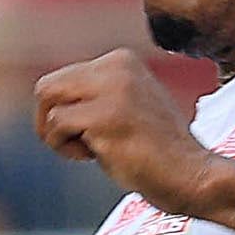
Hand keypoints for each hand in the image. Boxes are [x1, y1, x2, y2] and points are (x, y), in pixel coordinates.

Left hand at [35, 51, 219, 214]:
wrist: (188, 174)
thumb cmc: (152, 151)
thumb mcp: (124, 106)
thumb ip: (93, 94)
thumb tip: (47, 93)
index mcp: (121, 60)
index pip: (61, 79)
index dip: (64, 112)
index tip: (92, 131)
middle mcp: (116, 66)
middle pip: (46, 88)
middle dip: (50, 121)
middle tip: (78, 143)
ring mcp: (112, 88)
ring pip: (46, 101)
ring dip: (56, 135)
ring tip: (90, 148)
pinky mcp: (105, 114)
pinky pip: (55, 126)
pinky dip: (65, 148)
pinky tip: (95, 155)